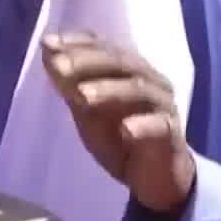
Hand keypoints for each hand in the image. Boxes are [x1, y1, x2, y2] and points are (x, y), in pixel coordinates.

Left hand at [40, 32, 195, 214]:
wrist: (153, 177)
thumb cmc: (119, 137)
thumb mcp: (87, 110)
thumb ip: (70, 84)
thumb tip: (48, 51)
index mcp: (128, 70)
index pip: (103, 48)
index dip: (77, 43)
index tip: (49, 44)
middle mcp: (149, 80)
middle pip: (120, 63)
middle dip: (88, 62)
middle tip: (60, 67)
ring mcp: (163, 105)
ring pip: (139, 90)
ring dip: (110, 90)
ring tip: (83, 96)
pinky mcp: (172, 134)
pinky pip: (160, 126)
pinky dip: (143, 126)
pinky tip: (126, 130)